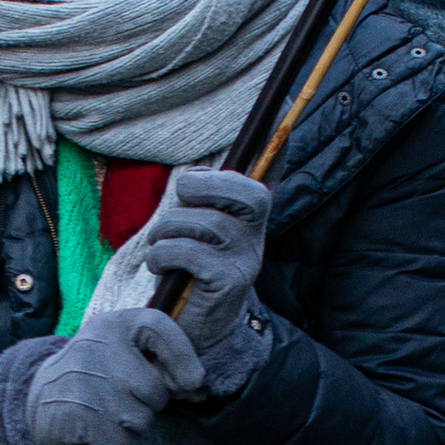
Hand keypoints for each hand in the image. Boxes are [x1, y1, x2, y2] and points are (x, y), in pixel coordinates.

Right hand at [24, 306, 203, 444]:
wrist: (38, 400)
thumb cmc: (93, 375)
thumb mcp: (119, 350)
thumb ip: (160, 360)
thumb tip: (198, 385)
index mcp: (110, 325)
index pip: (158, 326)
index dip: (183, 355)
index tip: (191, 380)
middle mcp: (96, 348)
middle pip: (156, 390)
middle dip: (150, 403)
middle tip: (126, 398)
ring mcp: (87, 384)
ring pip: (143, 419)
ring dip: (134, 425)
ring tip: (111, 413)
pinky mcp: (80, 418)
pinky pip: (126, 442)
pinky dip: (120, 444)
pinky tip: (103, 432)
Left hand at [138, 166, 270, 388]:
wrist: (192, 332)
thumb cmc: (187, 274)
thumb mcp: (194, 234)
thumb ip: (200, 205)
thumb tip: (195, 176)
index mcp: (249, 218)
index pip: (270, 175)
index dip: (277, 148)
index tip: (284, 112)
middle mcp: (256, 236)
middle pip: (246, 192)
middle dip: (204, 186)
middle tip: (181, 197)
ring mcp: (246, 259)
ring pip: (201, 222)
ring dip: (166, 230)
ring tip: (160, 247)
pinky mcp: (228, 282)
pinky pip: (187, 252)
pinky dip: (162, 255)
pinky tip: (161, 266)